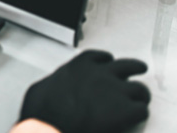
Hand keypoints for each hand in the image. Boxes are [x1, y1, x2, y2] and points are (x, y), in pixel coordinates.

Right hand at [19, 50, 150, 132]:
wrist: (50, 127)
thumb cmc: (43, 112)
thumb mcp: (40, 89)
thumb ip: (55, 83)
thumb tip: (52, 89)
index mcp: (79, 67)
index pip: (100, 57)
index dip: (107, 62)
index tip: (109, 65)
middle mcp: (100, 74)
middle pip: (129, 66)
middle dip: (135, 69)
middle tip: (138, 72)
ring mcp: (115, 91)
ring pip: (140, 89)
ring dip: (138, 96)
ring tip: (139, 102)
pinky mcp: (126, 110)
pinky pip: (142, 110)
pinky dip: (139, 115)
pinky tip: (133, 119)